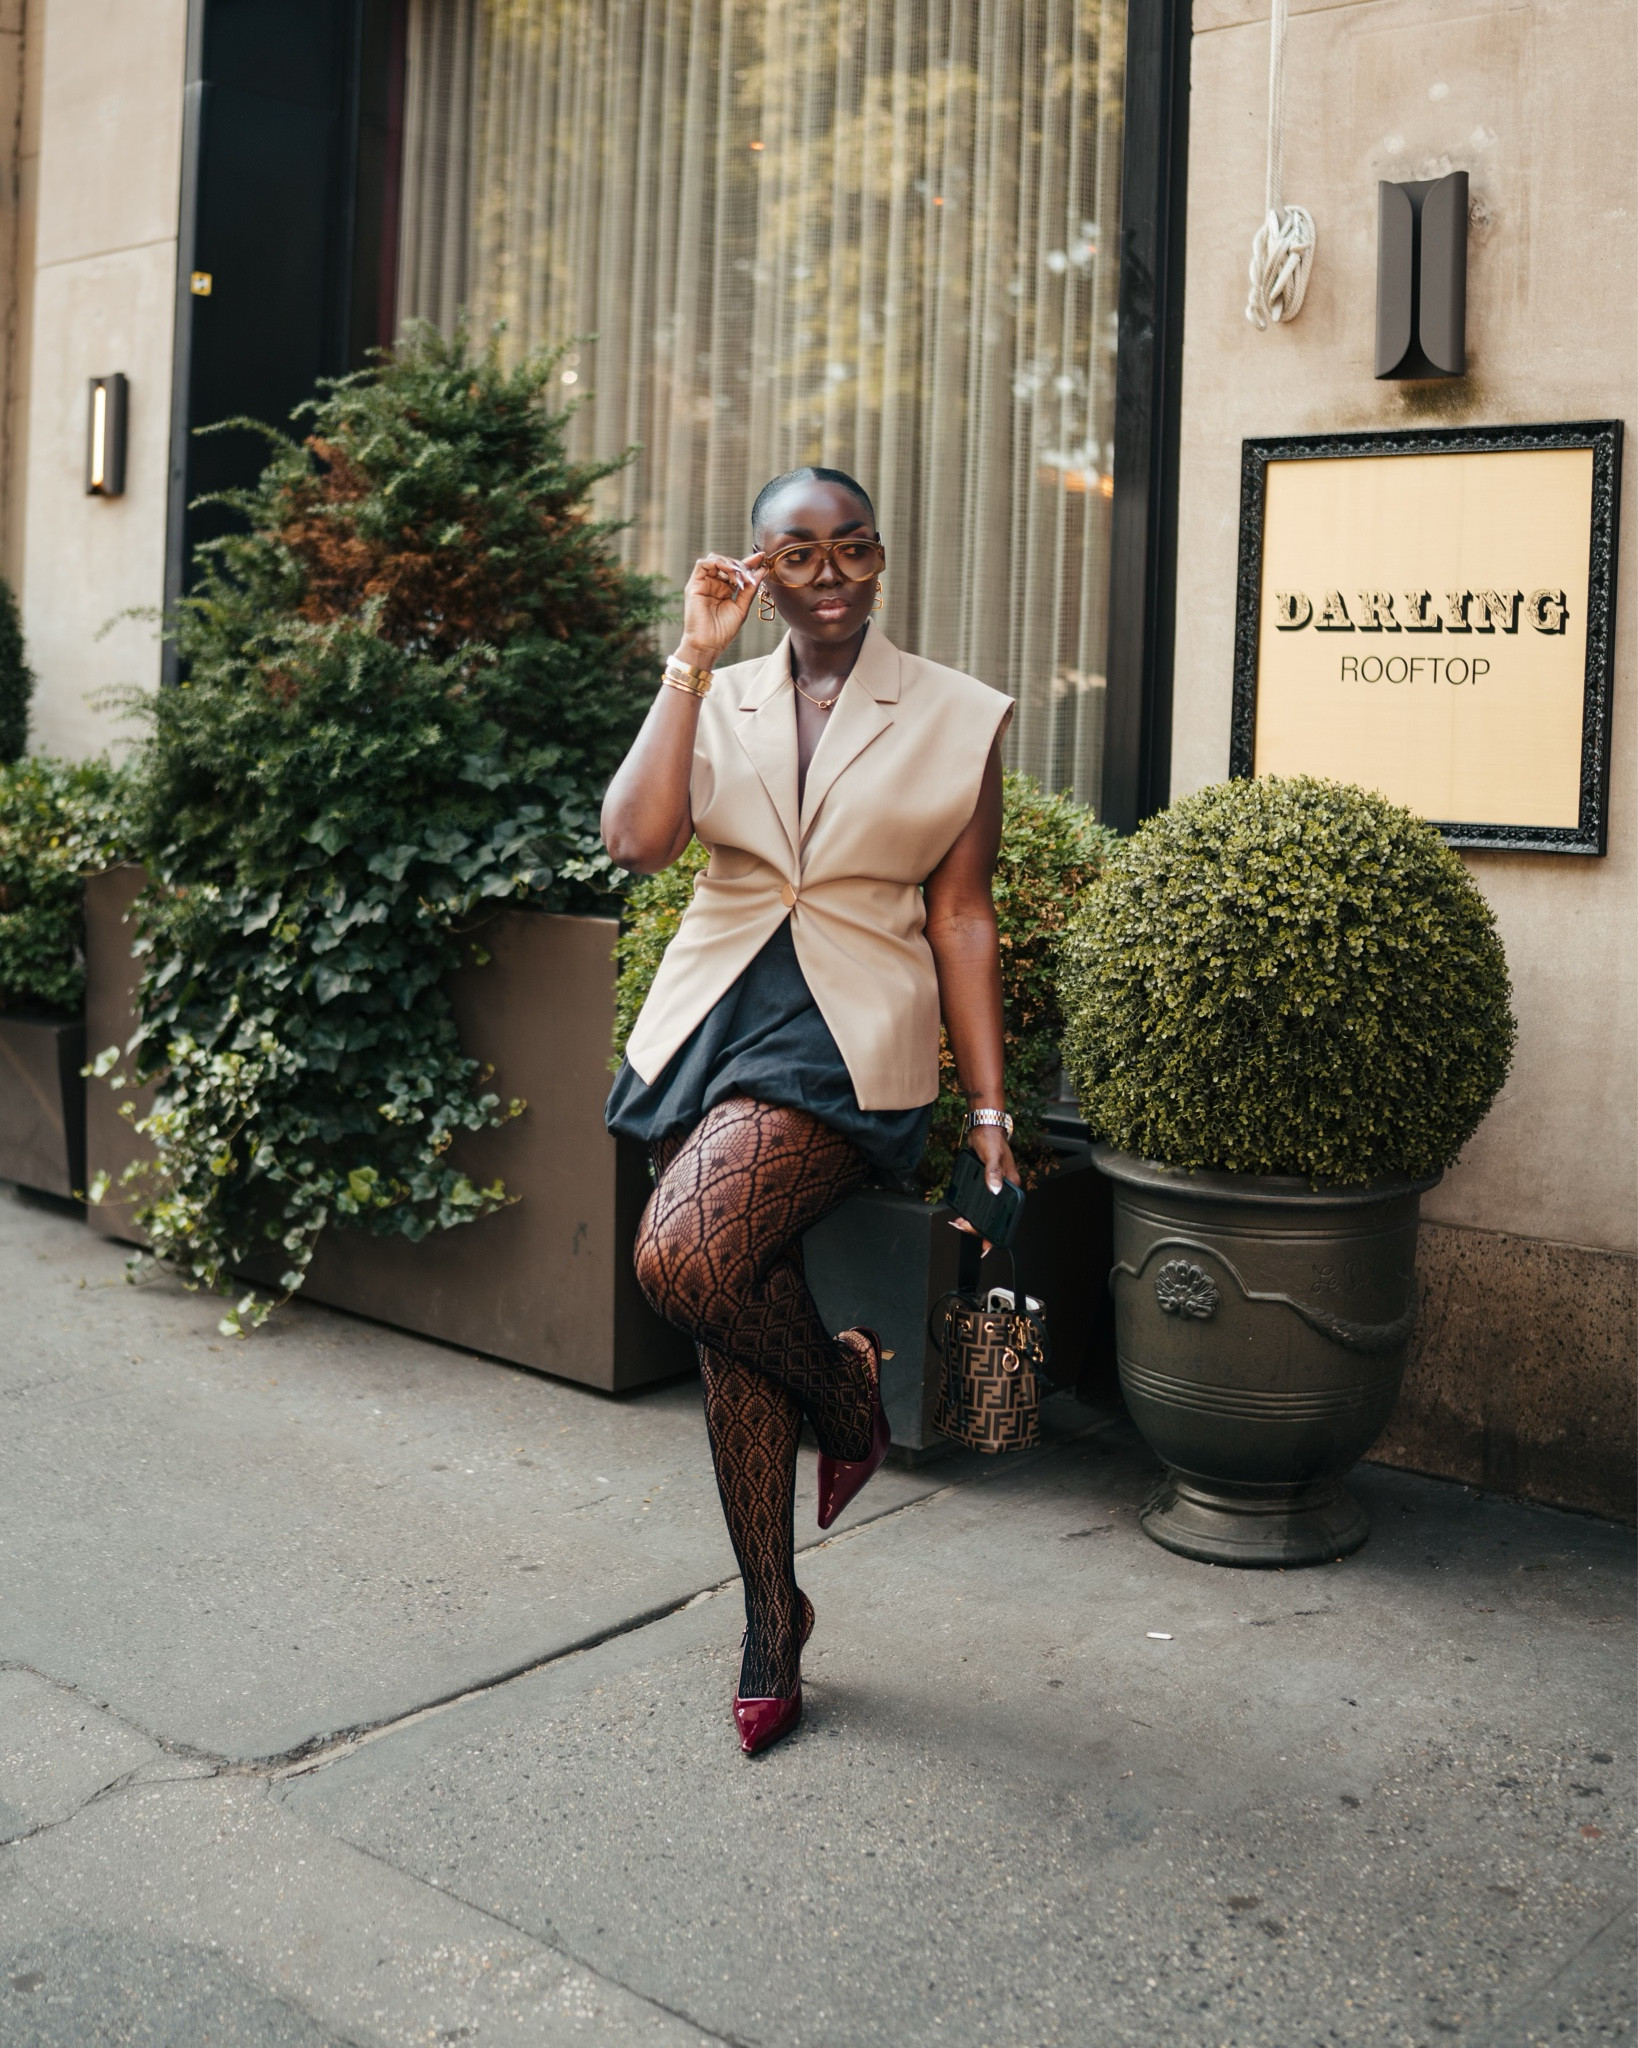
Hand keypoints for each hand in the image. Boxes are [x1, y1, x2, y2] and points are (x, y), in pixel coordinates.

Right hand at [676, 551, 763, 668]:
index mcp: (725, 590)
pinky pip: (703, 564)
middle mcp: (714, 584)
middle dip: (741, 565)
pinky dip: (718, 562)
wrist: (708, 645)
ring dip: (730, 563)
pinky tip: (730, 571)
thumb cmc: (723, 631)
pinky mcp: (694, 584)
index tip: (762, 558)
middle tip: (751, 574)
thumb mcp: (742, 607)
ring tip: (741, 575)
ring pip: (715, 559)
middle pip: (727, 563)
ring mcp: (703, 584)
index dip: (749, 563)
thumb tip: (762, 570)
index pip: (737, 571)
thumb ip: (750, 588)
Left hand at [949, 1124, 1020, 1255]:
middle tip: (962, 1226)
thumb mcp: (992, 1156)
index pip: (1006, 1216)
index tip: (985, 1245)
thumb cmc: (991, 1140)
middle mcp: (1004, 1190)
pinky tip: (961, 1213)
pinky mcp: (985, 1184)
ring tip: (960, 1224)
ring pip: (985, 1211)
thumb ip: (992, 1173)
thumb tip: (995, 1189)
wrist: (982, 1128)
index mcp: (1012, 1187)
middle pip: (993, 1216)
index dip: (995, 1232)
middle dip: (978, 1226)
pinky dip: (970, 1209)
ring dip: (973, 1220)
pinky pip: (978, 1202)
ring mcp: (994, 1188)